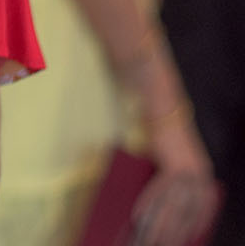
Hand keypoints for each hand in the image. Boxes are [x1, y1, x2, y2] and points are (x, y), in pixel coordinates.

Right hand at [132, 113, 219, 245]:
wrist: (163, 109)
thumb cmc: (164, 134)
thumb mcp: (172, 159)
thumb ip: (171, 179)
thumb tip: (158, 204)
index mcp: (204, 175)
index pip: (201, 210)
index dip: (193, 227)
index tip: (183, 241)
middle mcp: (201, 176)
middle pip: (186, 213)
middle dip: (172, 234)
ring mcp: (189, 172)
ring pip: (173, 207)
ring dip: (159, 226)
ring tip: (147, 239)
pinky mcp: (175, 166)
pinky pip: (160, 192)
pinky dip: (148, 205)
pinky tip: (138, 217)